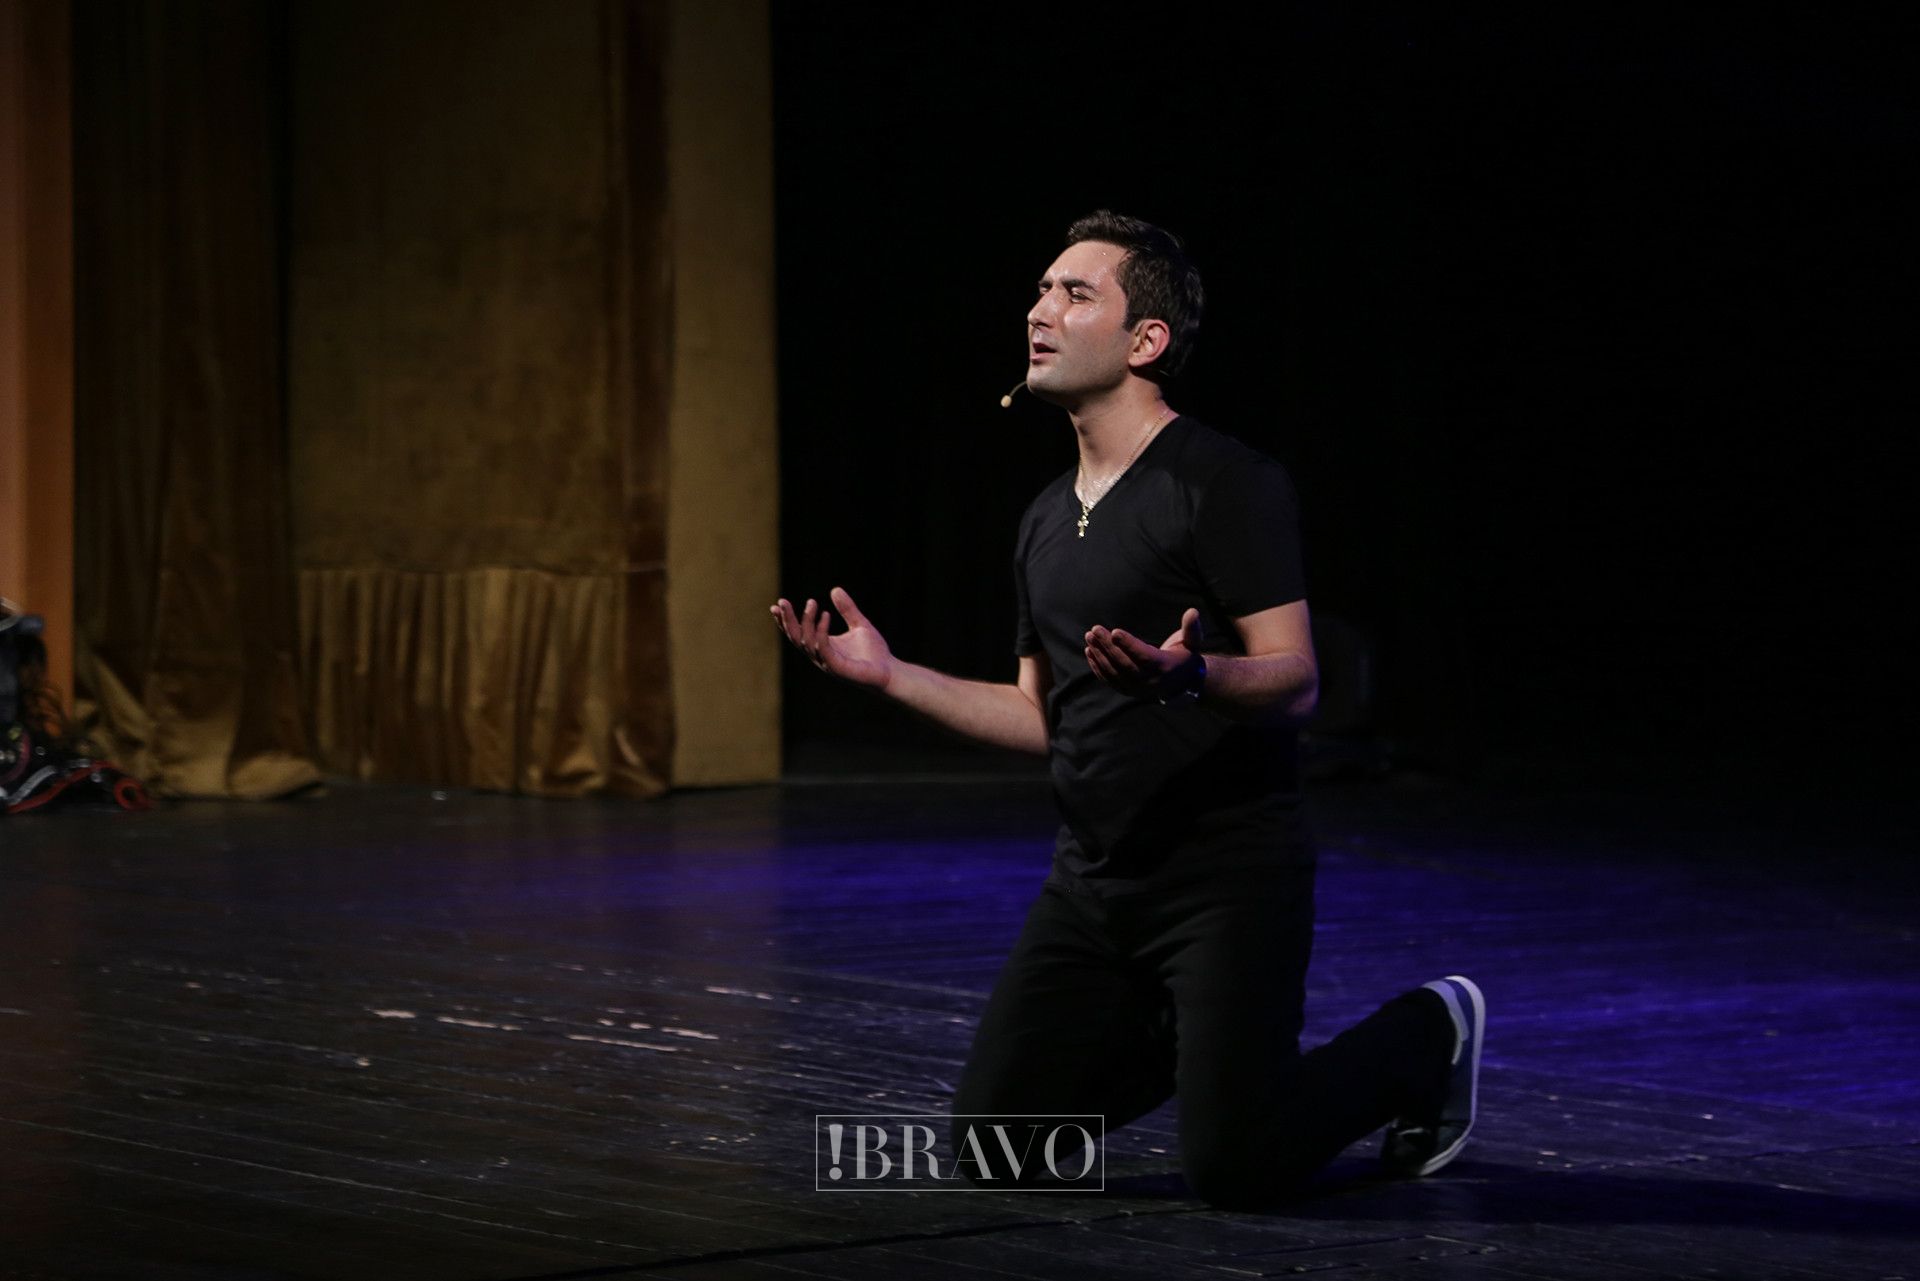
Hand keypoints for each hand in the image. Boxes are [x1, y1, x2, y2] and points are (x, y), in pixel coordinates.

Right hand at [771, 586, 892, 689]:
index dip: (786, 620)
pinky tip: (825, 615)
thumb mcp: (859, 624)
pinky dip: (821, 631)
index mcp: (822, 646)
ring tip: (812, 602)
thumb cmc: (874, 652)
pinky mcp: (837, 667)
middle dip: (787, 620)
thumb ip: (847, 609)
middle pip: (796, 638)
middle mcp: (820, 655)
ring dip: (806, 622)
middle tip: (782, 602)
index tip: (777, 605)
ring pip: (807, 642)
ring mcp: (827, 663)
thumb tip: (835, 589)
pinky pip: (823, 648)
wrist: (890, 671)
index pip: (797, 633)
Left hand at [1084, 615, 1203, 701]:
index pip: (1144, 656)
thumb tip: (1192, 611)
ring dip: (1100, 655)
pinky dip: (1098, 668)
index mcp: (1165, 667)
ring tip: (1090, 638)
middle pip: (1125, 664)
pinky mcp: (1128, 691)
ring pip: (1115, 673)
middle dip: (1108, 647)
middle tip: (1095, 630)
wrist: (1182, 684)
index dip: (1129, 644)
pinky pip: (1110, 680)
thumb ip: (1191, 628)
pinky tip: (1090, 652)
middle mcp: (1150, 681)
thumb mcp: (1193, 643)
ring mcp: (1137, 688)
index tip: (1115, 631)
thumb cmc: (1185, 656)